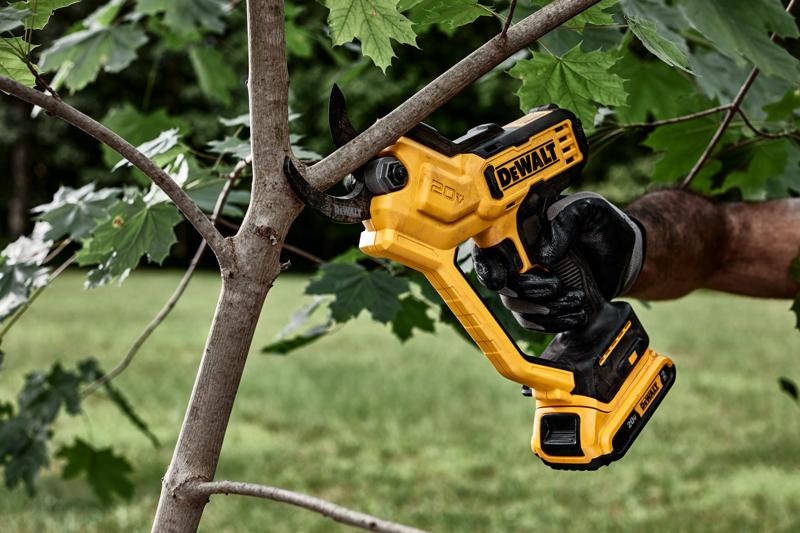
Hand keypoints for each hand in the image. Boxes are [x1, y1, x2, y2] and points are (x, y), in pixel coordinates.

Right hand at [473, 192, 644, 332]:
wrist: (625, 255)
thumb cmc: (603, 225)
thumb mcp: (589, 210)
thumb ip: (566, 220)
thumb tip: (543, 254)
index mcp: (521, 228)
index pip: (488, 246)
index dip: (487, 264)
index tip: (503, 277)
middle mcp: (518, 256)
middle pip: (499, 281)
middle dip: (524, 290)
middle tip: (556, 286)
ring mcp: (527, 282)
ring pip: (515, 305)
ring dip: (545, 309)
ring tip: (578, 300)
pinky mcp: (541, 303)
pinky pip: (533, 321)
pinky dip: (553, 323)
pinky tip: (578, 314)